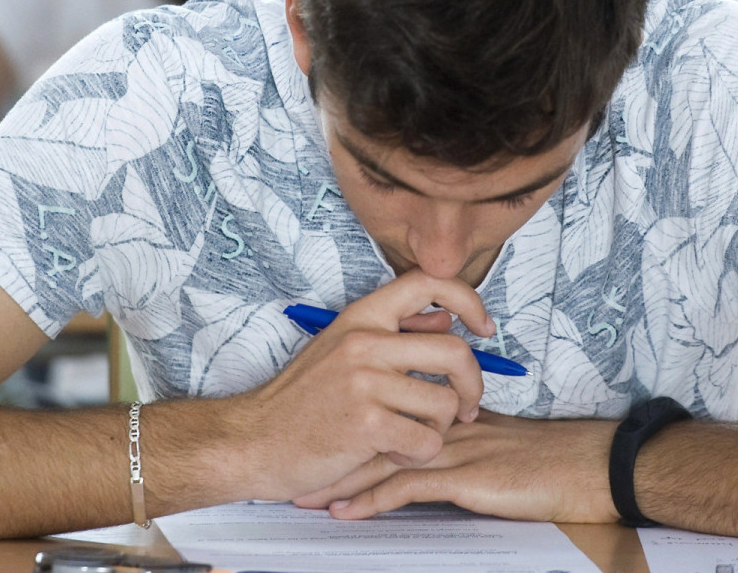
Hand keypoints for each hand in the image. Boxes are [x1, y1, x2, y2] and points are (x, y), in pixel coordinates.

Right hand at [238, 272, 494, 502]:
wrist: (253, 440)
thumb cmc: (298, 402)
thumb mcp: (341, 350)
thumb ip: (393, 334)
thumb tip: (446, 319)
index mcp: (361, 317)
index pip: (429, 283)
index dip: (469, 300)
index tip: (485, 327)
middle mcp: (365, 341)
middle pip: (456, 352)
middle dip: (472, 387)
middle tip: (464, 409)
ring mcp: (365, 382)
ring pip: (444, 404)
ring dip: (436, 429)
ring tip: (406, 436)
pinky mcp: (366, 423)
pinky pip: (426, 441)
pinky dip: (416, 454)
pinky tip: (389, 451)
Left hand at [312, 411, 618, 523]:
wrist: (588, 466)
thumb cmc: (551, 460)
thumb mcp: (498, 445)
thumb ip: (463, 440)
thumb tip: (429, 448)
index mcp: (452, 412)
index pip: (391, 409)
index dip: (353, 424)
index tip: (320, 440)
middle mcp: (445, 424)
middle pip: (375, 430)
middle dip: (333, 451)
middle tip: (294, 468)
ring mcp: (454, 448)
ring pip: (383, 457)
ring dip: (341, 479)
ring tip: (306, 496)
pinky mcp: (466, 476)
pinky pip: (408, 486)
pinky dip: (372, 501)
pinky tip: (346, 512)